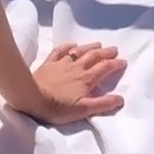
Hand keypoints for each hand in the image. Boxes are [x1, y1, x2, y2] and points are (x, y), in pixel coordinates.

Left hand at [10, 42, 126, 125]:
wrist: (31, 97)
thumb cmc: (58, 107)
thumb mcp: (83, 110)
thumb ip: (103, 104)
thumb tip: (121, 99)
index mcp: (86, 79)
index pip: (105, 68)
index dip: (115, 64)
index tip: (123, 61)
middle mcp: (76, 68)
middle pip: (94, 57)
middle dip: (106, 53)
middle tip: (114, 49)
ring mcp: (62, 64)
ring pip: (79, 52)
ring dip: (90, 47)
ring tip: (98, 44)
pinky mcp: (49, 63)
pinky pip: (60, 51)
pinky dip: (67, 46)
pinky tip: (71, 45)